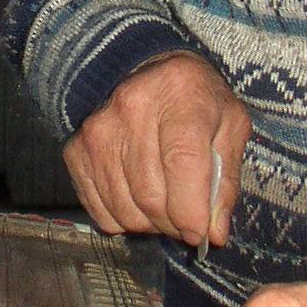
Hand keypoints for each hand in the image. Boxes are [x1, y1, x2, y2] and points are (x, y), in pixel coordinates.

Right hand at [64, 53, 251, 248]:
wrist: (147, 72)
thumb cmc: (197, 101)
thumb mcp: (230, 127)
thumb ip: (226, 180)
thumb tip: (213, 233)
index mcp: (181, 96)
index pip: (182, 164)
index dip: (192, 210)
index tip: (200, 232)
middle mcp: (132, 109)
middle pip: (151, 195)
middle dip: (174, 224)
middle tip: (187, 221)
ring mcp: (98, 131)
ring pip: (126, 211)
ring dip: (150, 224)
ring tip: (165, 206)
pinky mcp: (76, 152)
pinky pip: (101, 212)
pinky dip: (124, 220)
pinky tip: (139, 199)